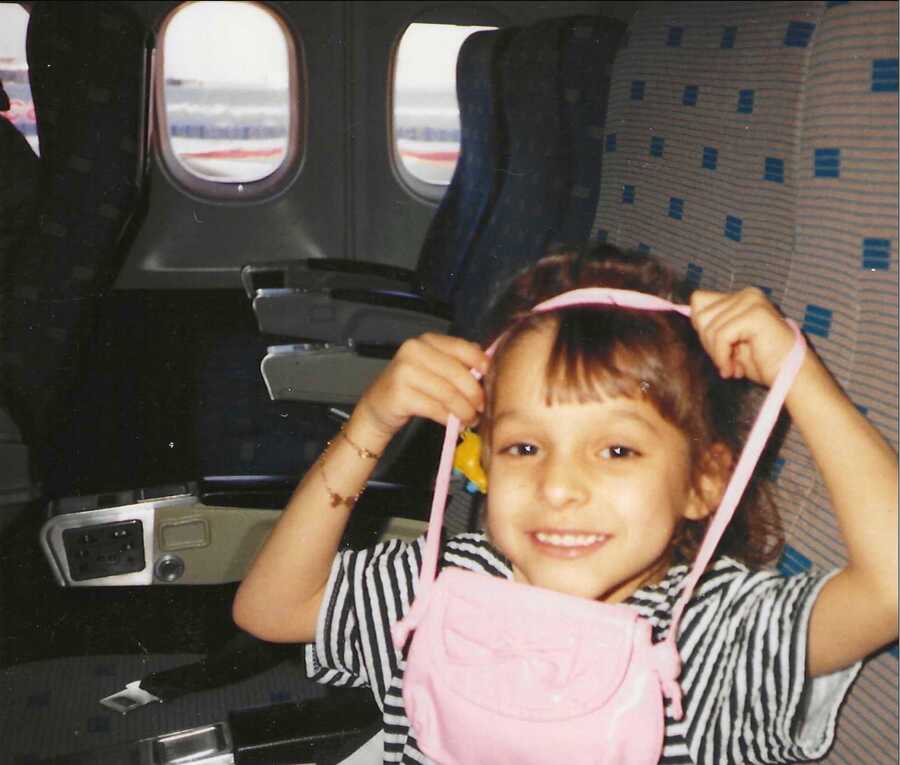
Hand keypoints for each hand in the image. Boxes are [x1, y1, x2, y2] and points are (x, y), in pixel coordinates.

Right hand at [352, 333, 488, 441]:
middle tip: (482, 408)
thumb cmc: (412, 387)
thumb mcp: (434, 368)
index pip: (463, 348)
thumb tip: (488, 367)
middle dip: (474, 394)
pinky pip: (435, 408)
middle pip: (457, 373)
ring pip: (448, 393)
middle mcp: (414, 350)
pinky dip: (450, 419)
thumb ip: (457, 363)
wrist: (378, 407)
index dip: (481, 364)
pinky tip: (456, 424)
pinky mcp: (400, 394)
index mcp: (427, 340)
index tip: (491, 380)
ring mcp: (404, 371)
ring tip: (471, 419)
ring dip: (465, 410)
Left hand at [690, 288, 796, 387]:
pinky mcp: (755, 314)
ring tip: (732, 368)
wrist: (790, 376)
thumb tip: (690, 313)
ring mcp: (751, 301)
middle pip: (700, 314)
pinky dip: (722, 357)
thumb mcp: (729, 341)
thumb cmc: (761, 362)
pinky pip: (721, 336)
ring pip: (709, 327)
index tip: (717, 350)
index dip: (702, 328)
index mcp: (739, 297)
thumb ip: (712, 326)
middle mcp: (746, 294)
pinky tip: (734, 370)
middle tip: (726, 362)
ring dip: (717, 354)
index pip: (699, 301)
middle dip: (708, 344)